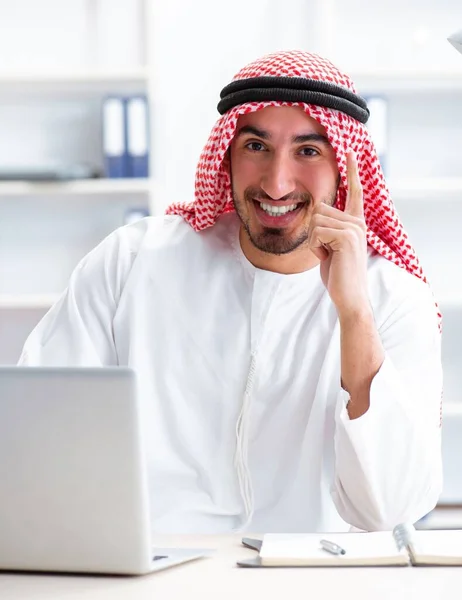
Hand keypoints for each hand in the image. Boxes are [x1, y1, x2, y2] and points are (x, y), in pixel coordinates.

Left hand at [308, 151, 369, 316]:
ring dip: (314, 241)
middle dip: (314, 232)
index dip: (352, 171)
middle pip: (320, 209)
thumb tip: (317, 217)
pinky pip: (317, 232)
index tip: (349, 151)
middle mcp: (357, 222)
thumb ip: (327, 231)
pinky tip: (328, 259)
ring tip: (328, 256)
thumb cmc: (338, 275)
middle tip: (326, 252)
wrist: (349, 296)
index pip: (354, 192)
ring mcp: (354, 228)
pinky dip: (315, 248)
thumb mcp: (330, 249)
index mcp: (355, 223)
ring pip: (316, 220)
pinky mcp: (346, 237)